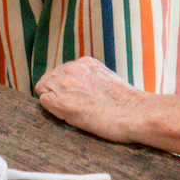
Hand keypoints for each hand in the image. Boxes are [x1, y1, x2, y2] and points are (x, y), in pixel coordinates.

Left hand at [37, 56, 153, 143]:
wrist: (135, 113)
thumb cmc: (126, 103)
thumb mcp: (106, 79)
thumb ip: (89, 78)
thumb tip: (78, 87)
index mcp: (84, 62)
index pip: (59, 72)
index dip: (63, 87)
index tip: (74, 98)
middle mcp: (72, 69)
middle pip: (47, 80)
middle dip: (55, 93)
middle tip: (73, 107)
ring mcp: (66, 84)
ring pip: (43, 90)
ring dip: (53, 102)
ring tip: (73, 112)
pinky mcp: (63, 102)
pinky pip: (44, 102)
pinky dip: (53, 111)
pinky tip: (70, 117)